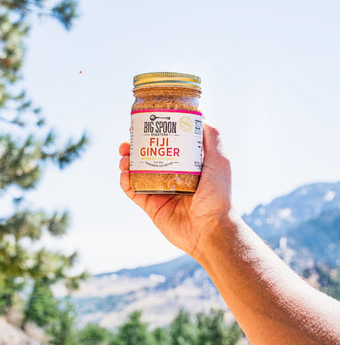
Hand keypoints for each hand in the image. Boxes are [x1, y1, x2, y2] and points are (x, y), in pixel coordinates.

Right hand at [119, 120, 234, 259]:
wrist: (210, 229)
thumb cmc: (218, 196)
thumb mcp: (220, 161)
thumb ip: (212, 138)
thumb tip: (200, 115)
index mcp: (186, 164)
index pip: (167, 144)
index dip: (155, 132)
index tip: (146, 123)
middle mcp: (171, 176)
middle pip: (148, 155)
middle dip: (135, 145)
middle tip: (129, 138)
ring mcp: (159, 190)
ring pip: (136, 172)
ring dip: (126, 161)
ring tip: (124, 155)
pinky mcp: (150, 206)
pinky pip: (133, 191)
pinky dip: (125, 181)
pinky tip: (124, 174)